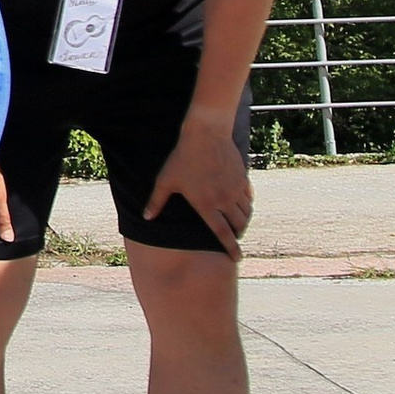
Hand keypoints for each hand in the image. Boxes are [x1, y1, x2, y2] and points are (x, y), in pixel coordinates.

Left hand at [142, 113, 252, 257]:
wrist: (205, 135)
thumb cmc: (182, 158)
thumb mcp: (165, 180)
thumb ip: (157, 201)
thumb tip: (146, 217)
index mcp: (206, 205)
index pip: (222, 234)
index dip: (230, 248)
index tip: (237, 258)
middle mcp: (223, 201)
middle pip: (238, 226)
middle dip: (238, 234)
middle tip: (235, 237)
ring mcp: (234, 190)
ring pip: (246, 213)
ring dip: (243, 221)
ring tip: (238, 223)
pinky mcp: (242, 179)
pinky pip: (248, 198)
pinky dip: (247, 204)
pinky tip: (243, 204)